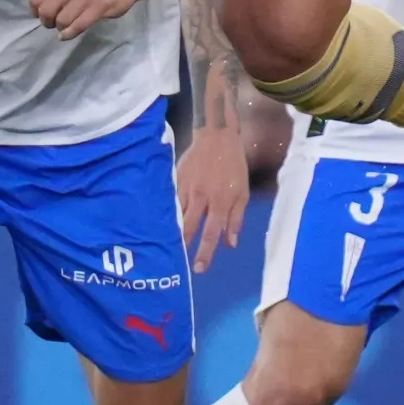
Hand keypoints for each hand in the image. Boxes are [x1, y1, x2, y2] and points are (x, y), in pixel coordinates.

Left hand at [30, 0, 144, 38]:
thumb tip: (39, 12)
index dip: (36, 11)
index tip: (44, 15)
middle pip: (46, 11)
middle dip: (47, 22)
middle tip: (54, 23)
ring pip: (61, 21)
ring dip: (61, 28)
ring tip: (66, 26)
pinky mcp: (98, 7)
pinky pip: (77, 26)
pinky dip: (69, 34)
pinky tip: (68, 34)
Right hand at [176, 122, 248, 270]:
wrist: (216, 135)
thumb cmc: (233, 165)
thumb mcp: (242, 192)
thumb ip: (236, 219)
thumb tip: (230, 244)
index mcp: (219, 202)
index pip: (210, 234)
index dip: (205, 253)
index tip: (199, 269)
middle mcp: (201, 198)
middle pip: (188, 228)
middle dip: (183, 247)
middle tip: (177, 263)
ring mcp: (186, 188)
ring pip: (176, 215)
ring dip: (172, 232)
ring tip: (166, 247)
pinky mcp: (175, 179)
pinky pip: (170, 201)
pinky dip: (166, 214)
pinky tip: (161, 224)